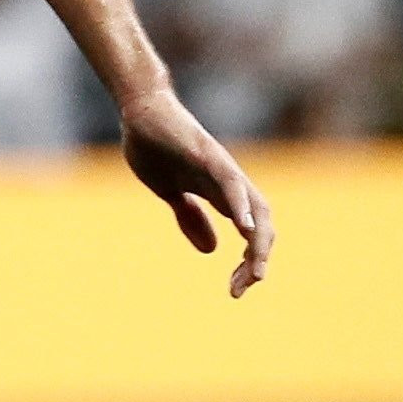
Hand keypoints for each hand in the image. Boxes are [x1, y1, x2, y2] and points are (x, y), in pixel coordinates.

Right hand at [118, 87, 272, 296]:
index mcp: (222, 196)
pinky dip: (241, 207)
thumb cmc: (155, 146)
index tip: (235, 289)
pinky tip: (245, 228)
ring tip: (255, 271)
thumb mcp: (170, 193)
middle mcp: (232, 185)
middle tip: (243, 287)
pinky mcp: (209, 157)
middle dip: (256, 260)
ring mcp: (223, 170)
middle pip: (262, 227)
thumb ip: (191, 218)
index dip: (247, 262)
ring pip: (256, 210)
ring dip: (258, 242)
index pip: (250, 234)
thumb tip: (211, 250)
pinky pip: (232, 184)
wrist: (141, 112)